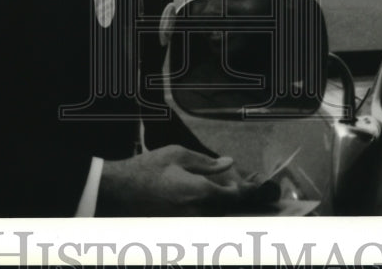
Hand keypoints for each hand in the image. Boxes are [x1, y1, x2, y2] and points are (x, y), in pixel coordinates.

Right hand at [96, 145, 257, 215]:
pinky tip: (211, 200)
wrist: (119, 191)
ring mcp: (188, 223)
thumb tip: (228, 163)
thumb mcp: (177, 155)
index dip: (252, 191)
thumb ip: (206, 162)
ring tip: (234, 192)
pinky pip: (203, 221)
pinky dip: (212, 211)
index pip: (236, 196)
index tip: (263, 185)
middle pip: (230, 211)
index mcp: (201, 192)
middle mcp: (198, 213)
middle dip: (242, 200)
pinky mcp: (178, 227)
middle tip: (252, 187)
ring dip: (227, 206)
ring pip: (217, 217)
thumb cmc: (147, 169)